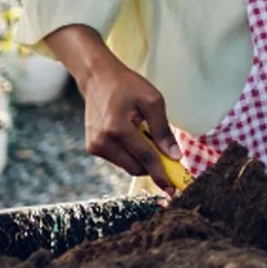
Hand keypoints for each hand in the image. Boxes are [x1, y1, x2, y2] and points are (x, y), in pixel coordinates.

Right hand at [79, 58, 184, 193]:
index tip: (173, 189)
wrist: (98, 78)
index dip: (162, 174)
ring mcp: (94, 146)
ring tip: (144, 133)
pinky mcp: (92, 148)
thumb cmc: (128, 86)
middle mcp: (102, 141)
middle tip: (167, 155)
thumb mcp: (152, 101)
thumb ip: (163, 130)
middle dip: (153, 165)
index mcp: (117, 129)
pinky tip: (132, 134)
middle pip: (136, 168)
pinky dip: (131, 154)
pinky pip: (119, 160)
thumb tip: (174, 156)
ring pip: (127, 166)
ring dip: (141, 158)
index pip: (145, 158)